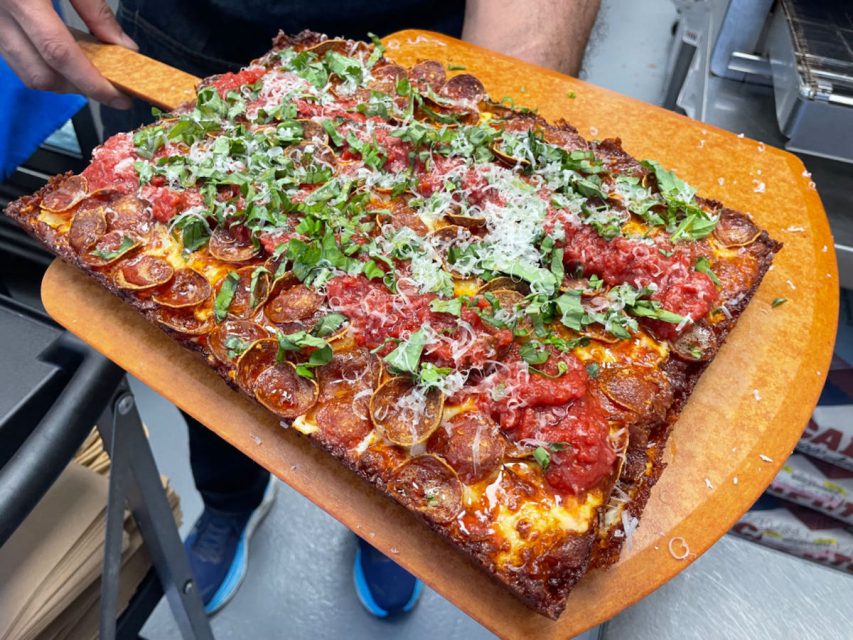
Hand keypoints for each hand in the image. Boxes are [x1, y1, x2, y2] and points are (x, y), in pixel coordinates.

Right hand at [0, 0, 136, 107]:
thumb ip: (94, 8)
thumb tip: (123, 46)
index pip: (59, 53)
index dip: (92, 82)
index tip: (120, 96)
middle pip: (39, 74)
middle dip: (79, 87)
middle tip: (111, 86)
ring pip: (25, 70)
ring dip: (61, 79)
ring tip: (92, 68)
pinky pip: (15, 54)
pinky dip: (44, 62)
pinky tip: (68, 52)